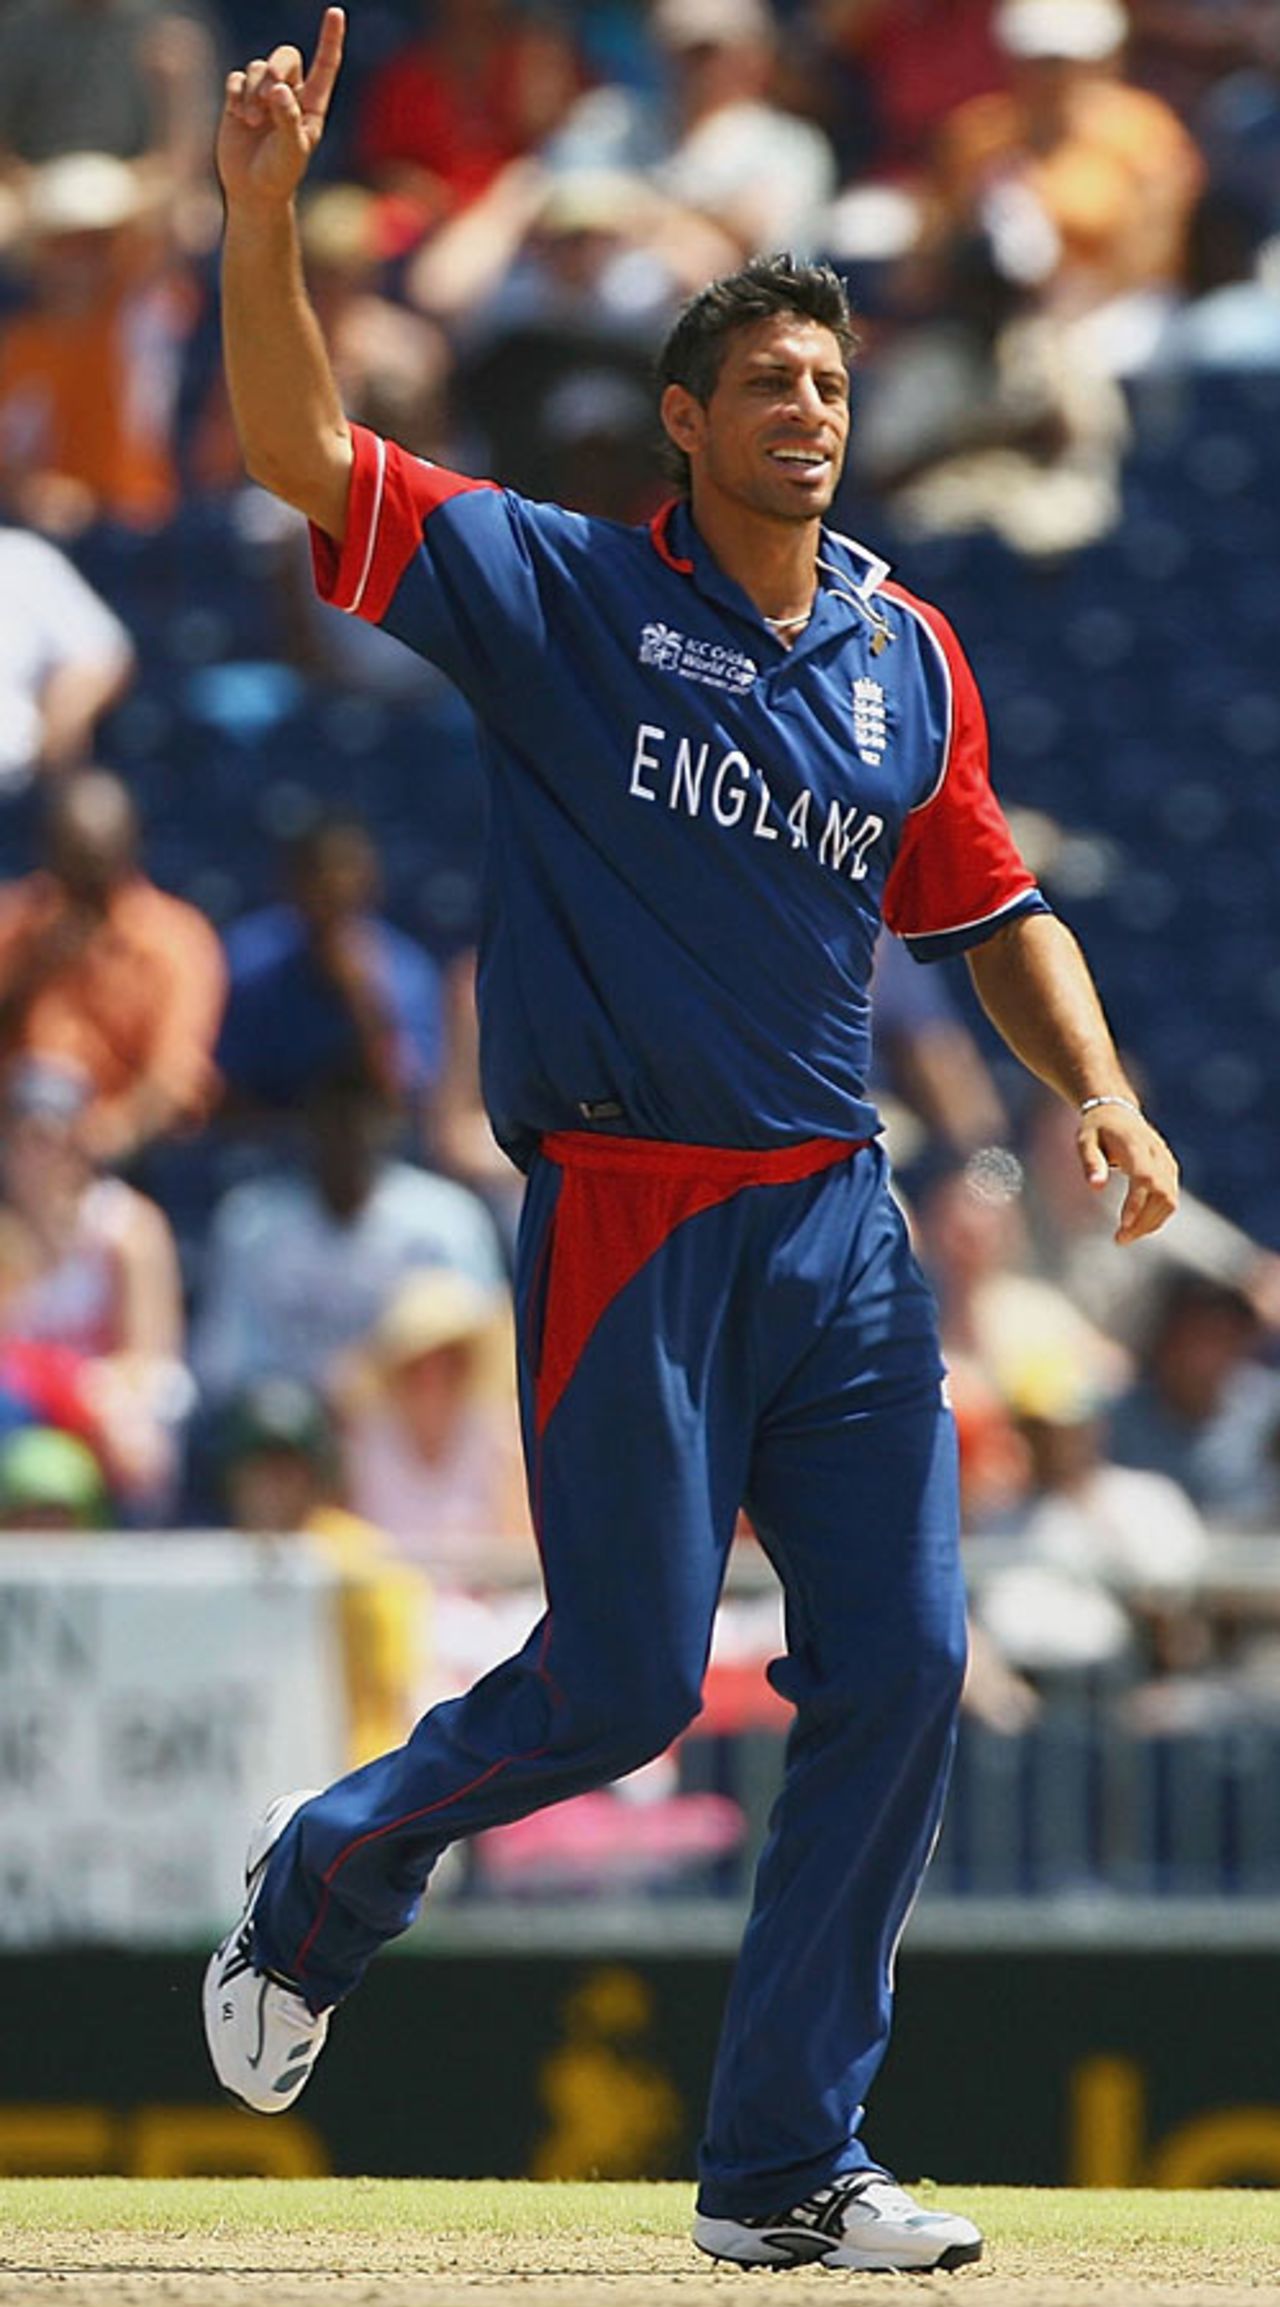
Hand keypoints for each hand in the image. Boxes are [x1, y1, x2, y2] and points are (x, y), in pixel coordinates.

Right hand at [216, 7, 344, 210]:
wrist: (252, 191)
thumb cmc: (279, 175)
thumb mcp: (290, 151)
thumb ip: (287, 119)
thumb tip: (279, 89)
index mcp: (311, 105)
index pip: (325, 66)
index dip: (330, 39)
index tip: (336, 13)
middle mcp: (289, 95)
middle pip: (285, 56)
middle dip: (276, 68)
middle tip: (270, 92)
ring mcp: (262, 95)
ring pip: (258, 67)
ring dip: (253, 90)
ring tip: (250, 120)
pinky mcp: (238, 99)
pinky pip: (236, 77)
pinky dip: (236, 92)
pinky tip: (237, 115)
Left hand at [1076, 1102, 1178, 1244]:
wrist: (1117, 1110)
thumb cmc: (1097, 1129)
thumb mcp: (1085, 1141)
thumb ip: (1091, 1162)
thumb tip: (1096, 1187)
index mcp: (1136, 1145)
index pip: (1145, 1178)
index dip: (1138, 1204)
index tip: (1123, 1226)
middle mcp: (1157, 1154)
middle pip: (1163, 1194)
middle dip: (1144, 1221)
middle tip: (1119, 1239)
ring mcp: (1167, 1163)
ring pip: (1170, 1200)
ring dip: (1151, 1223)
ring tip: (1124, 1236)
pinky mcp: (1170, 1171)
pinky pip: (1170, 1199)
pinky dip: (1156, 1216)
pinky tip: (1136, 1227)